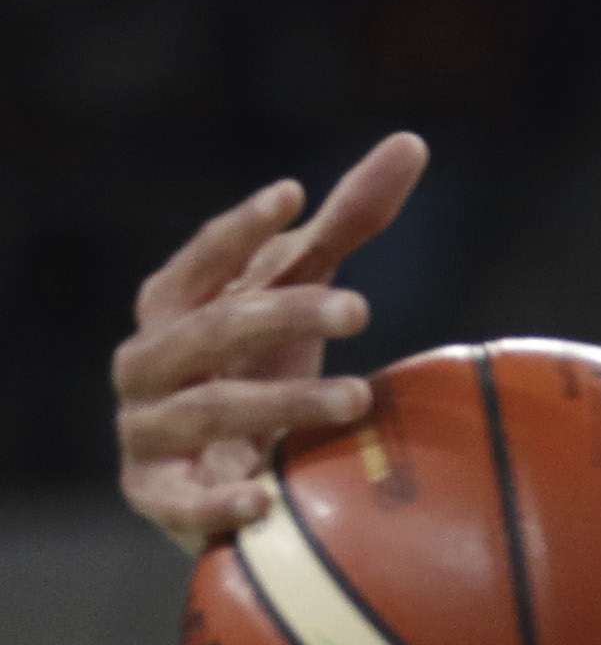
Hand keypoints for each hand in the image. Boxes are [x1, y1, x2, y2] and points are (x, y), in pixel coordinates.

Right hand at [113, 132, 429, 551]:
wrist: (227, 472)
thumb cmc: (264, 365)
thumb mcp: (304, 294)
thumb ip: (348, 224)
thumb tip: (411, 143)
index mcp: (175, 306)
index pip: (203, 259)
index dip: (239, 228)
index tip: (291, 195)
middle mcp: (148, 361)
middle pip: (212, 330)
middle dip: (283, 315)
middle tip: (361, 307)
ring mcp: (146, 429)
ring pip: (208, 409)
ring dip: (281, 403)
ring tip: (357, 399)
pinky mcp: (155, 496)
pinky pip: (178, 501)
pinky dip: (215, 501)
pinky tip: (262, 497)